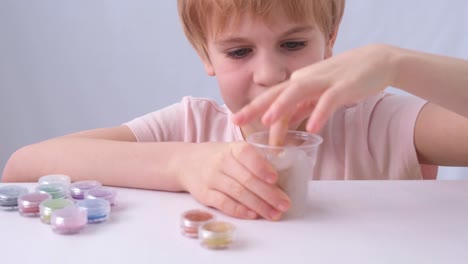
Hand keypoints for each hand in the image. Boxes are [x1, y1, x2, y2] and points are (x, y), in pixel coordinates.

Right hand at [179, 142, 290, 220]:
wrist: (187, 162)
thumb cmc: (220, 157)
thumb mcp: (234, 150)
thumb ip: (254, 160)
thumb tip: (284, 178)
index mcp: (233, 148)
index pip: (247, 155)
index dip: (261, 167)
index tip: (275, 178)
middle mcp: (221, 161)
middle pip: (247, 179)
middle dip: (268, 193)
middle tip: (285, 204)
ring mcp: (211, 178)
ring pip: (238, 193)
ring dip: (259, 205)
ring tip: (274, 214)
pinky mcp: (204, 194)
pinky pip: (224, 203)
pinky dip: (239, 210)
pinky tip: (253, 215)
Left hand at [233, 44, 397, 133]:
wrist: (376, 62)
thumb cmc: (344, 80)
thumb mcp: (317, 95)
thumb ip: (301, 108)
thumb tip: (284, 124)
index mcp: (298, 82)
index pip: (272, 97)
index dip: (255, 110)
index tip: (237, 122)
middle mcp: (306, 79)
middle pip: (277, 92)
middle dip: (256, 107)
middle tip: (237, 120)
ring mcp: (324, 81)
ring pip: (298, 92)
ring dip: (282, 106)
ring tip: (267, 121)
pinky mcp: (343, 86)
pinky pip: (329, 101)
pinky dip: (319, 114)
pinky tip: (312, 129)